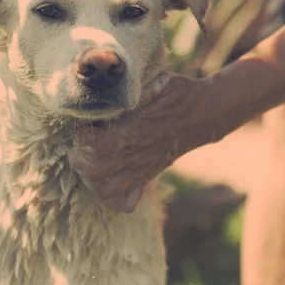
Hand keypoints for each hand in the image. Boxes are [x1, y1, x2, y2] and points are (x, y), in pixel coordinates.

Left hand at [70, 72, 219, 212]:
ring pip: (105, 190)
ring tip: (90, 160)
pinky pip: (124, 201)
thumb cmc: (177, 94)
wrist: (204, 115)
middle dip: (80, 157)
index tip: (85, 124)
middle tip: (83, 142)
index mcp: (137, 129)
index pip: (98, 145)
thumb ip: (132, 88)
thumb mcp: (158, 82)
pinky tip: (106, 176)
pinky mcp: (146, 176)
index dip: (83, 137)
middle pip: (94, 171)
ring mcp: (141, 169)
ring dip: (91, 178)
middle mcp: (137, 154)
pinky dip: (111, 195)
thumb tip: (106, 83)